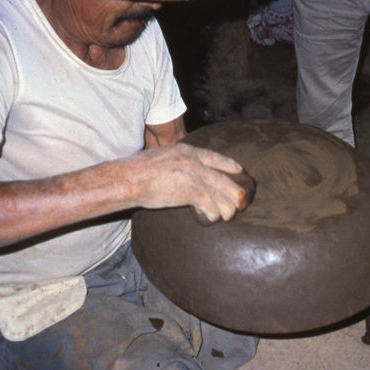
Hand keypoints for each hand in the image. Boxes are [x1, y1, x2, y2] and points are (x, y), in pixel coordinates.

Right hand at [128, 143, 251, 222]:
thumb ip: (177, 162)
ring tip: (226, 216)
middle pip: (223, 179)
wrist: (129, 178)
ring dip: (226, 208)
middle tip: (241, 202)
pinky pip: (210, 206)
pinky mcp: (190, 192)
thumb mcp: (162, 157)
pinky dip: (212, 215)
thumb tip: (182, 173)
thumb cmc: (138, 171)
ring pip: (221, 195)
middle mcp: (194, 162)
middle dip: (234, 193)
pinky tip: (210, 218)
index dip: (229, 165)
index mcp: (187, 151)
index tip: (239, 170)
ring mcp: (194, 176)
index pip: (215, 157)